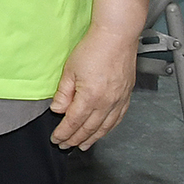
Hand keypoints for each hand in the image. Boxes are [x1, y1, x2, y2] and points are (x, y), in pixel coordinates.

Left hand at [48, 0, 146, 148]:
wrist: (117, 37)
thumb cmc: (93, 49)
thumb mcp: (69, 70)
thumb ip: (63, 93)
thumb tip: (58, 110)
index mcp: (91, 97)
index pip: (74, 122)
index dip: (64, 133)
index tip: (56, 139)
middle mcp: (107, 102)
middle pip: (90, 128)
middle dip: (76, 139)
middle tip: (66, 146)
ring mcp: (119, 100)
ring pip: (106, 126)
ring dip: (93, 138)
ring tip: (83, 145)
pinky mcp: (127, 95)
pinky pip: (118, 118)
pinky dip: (110, 128)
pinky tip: (104, 130)